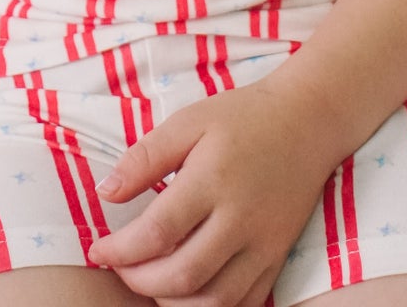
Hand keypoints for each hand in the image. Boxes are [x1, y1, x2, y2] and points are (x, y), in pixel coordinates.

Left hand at [88, 77, 336, 306]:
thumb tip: (105, 192)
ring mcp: (264, 245)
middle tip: (121, 266)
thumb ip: (146, 157)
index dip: (120, 250)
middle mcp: (241, 220)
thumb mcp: (189, 121)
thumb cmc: (243, 118)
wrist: (308, 122)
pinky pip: (245, 303)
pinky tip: (187, 292)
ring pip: (214, 300)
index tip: (98, 249)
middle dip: (140, 281)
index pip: (157, 232)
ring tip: (150, 281)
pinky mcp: (278, 258)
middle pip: (183, 275)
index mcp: (213, 180)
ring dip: (172, 302)